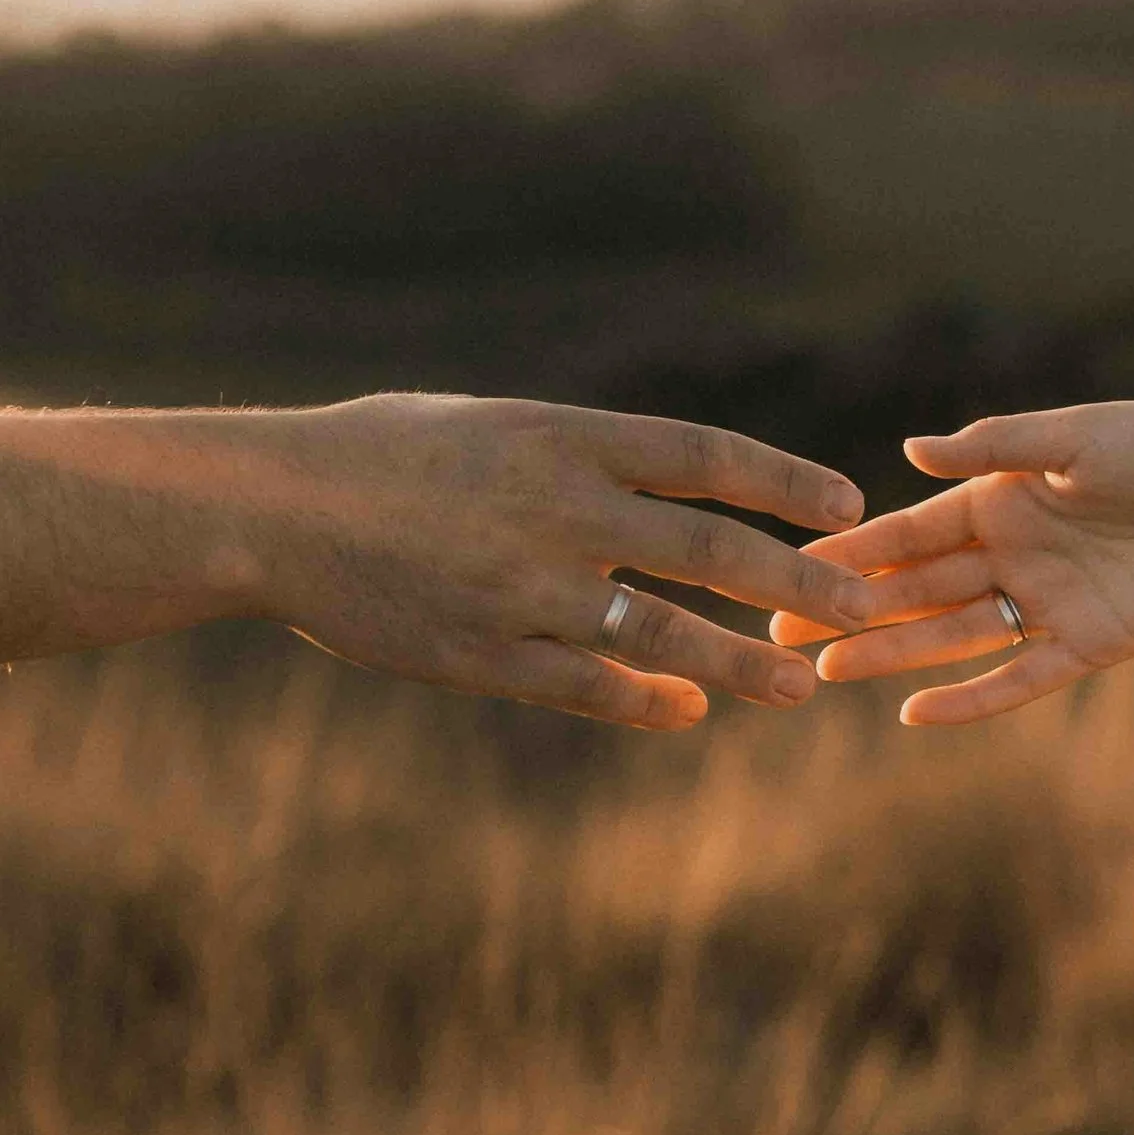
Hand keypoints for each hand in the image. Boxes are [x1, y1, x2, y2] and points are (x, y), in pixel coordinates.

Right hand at [252, 393, 874, 728]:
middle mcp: (558, 510)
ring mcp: (524, 590)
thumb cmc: (378, 454)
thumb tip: (661, 477)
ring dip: (743, 663)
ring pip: (665, 635)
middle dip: (799, 580)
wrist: (270, 511)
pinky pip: (590, 688)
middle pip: (711, 547)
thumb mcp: (486, 424)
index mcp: (561, 435)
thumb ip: (575, 453)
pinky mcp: (486, 655)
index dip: (785, 481)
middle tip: (863, 604)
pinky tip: (690, 710)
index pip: (706, 455)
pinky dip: (649, 702)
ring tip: (801, 685)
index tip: (850, 504)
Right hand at [768, 399, 1133, 724]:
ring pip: (951, 636)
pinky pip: (1017, 678)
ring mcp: (1048, 602)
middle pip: (915, 590)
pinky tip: (913, 714)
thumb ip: (993, 448)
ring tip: (825, 672)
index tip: (784, 570)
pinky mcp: (1090, 644)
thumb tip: (908, 455)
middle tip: (778, 636)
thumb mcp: (1075, 437)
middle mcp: (1015, 552)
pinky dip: (968, 699)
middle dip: (848, 609)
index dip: (847, 553)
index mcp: (1002, 496)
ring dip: (889, 653)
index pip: (907, 531)